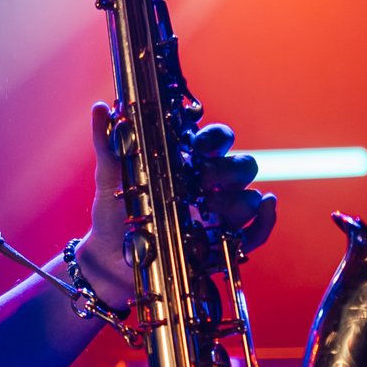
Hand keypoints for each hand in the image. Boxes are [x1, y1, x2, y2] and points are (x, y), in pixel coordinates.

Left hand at [76, 106, 281, 299]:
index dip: (216, 138)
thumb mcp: (110, 178)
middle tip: (201, 182)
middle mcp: (210, 186)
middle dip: (228, 171)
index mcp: (189, 163)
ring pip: (250, 198)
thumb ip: (108, 144)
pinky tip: (265, 208)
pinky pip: (257, 233)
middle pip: (242, 166)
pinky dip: (266, 220)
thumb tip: (100, 108)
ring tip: (210, 209)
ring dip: (239, 200)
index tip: (198, 147)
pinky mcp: (223, 244)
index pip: (218, 139)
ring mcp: (219, 215)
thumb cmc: (114, 213)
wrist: (108, 259)